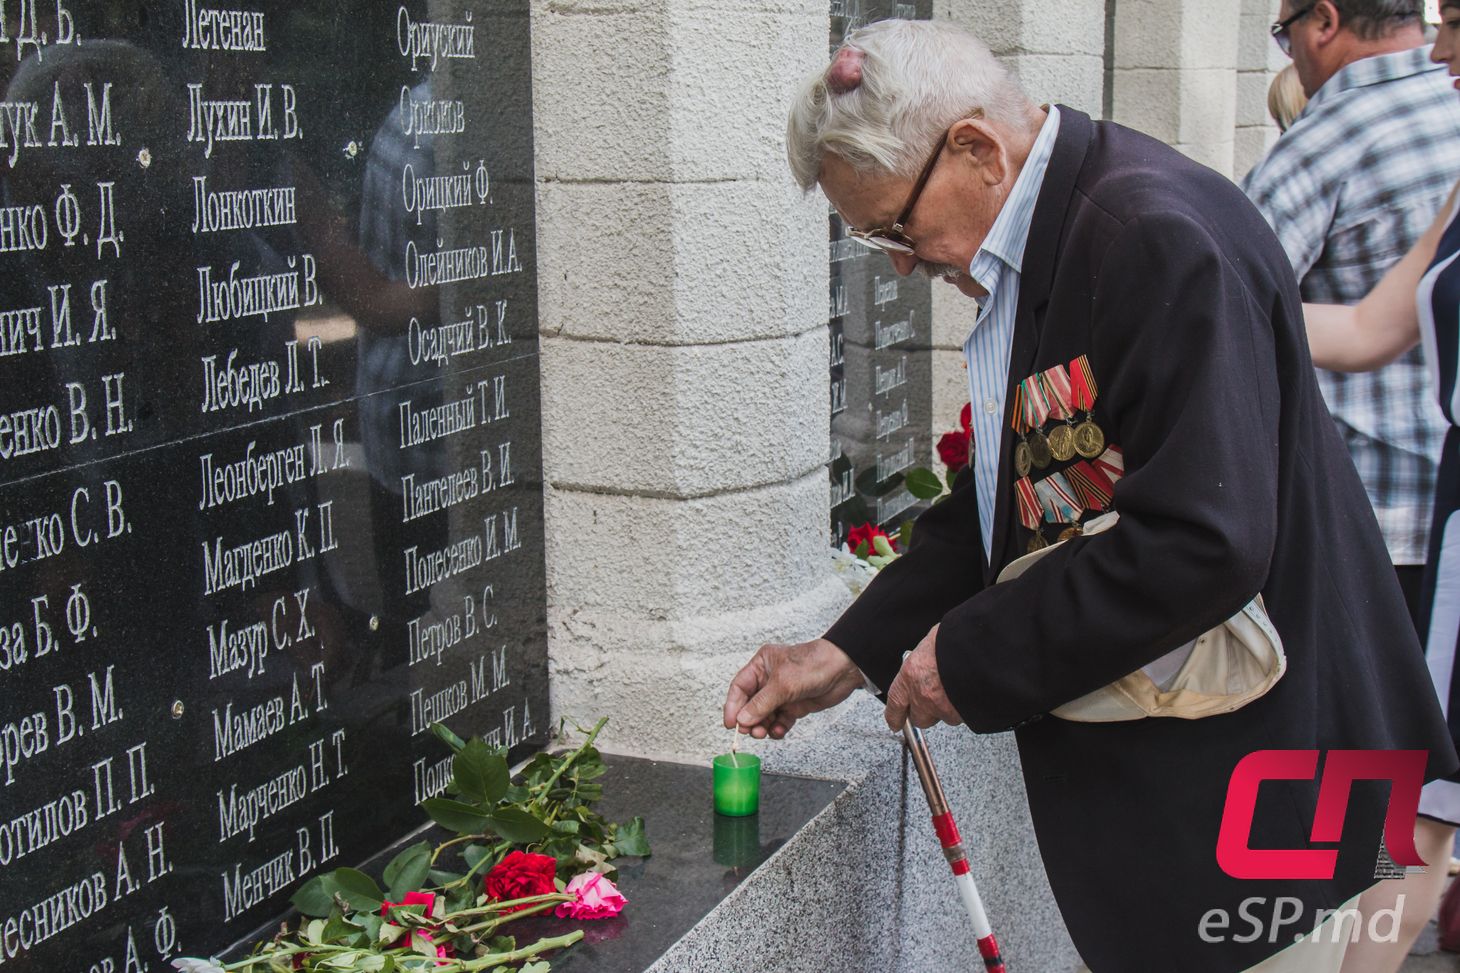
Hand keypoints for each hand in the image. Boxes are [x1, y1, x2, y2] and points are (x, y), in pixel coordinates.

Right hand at [723, 638, 864, 739]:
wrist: (844, 669)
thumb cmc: (814, 664)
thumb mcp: (783, 684)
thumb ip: (761, 704)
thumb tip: (743, 719)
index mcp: (762, 665)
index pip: (739, 688)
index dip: (732, 706)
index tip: (731, 724)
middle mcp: (769, 679)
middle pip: (750, 704)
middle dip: (749, 719)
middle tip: (751, 731)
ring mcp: (782, 693)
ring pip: (764, 715)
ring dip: (763, 726)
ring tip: (765, 733)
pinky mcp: (795, 705)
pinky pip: (780, 721)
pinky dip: (778, 728)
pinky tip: (780, 731)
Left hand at [884, 625, 962, 730]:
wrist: (976, 647)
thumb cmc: (953, 640)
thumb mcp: (931, 645)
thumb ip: (925, 662)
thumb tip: (929, 663)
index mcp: (910, 674)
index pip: (895, 703)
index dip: (895, 716)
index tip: (895, 723)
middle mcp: (922, 695)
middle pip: (920, 719)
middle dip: (926, 714)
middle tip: (934, 701)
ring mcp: (942, 707)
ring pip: (944, 717)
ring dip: (948, 709)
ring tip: (957, 691)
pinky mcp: (960, 713)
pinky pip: (961, 716)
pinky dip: (964, 708)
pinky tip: (969, 694)